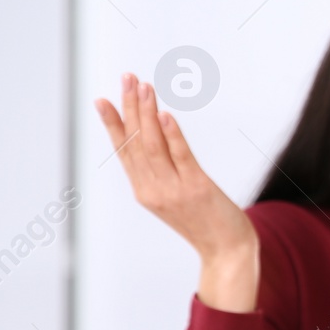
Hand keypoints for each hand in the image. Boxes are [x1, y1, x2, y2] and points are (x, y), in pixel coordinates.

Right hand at [95, 73, 258, 310]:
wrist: (228, 252)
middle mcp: (153, 190)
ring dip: (147, 112)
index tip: (102, 99)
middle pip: (136, 141)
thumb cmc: (205, 223)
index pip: (124, 151)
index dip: (113, 124)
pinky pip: (181, 157)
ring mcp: (173, 190)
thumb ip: (163, 175)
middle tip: (127, 77)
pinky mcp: (197, 188)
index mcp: (144, 191)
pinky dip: (172, 134)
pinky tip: (165, 114)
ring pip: (154, 144)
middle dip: (129, 107)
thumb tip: (160, 142)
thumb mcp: (175, 198)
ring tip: (144, 86)